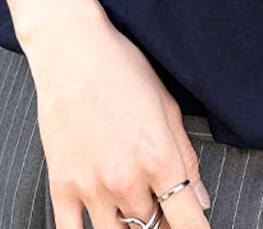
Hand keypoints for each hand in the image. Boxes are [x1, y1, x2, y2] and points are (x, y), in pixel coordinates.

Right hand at [21, 11, 210, 227]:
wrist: (72, 51)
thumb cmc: (123, 69)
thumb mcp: (167, 106)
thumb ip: (186, 158)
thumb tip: (200, 200)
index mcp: (159, 159)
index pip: (188, 222)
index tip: (197, 227)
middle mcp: (127, 180)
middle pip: (152, 226)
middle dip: (161, 216)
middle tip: (159, 194)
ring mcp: (91, 187)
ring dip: (129, 223)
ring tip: (131, 198)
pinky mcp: (61, 186)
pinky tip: (100, 217)